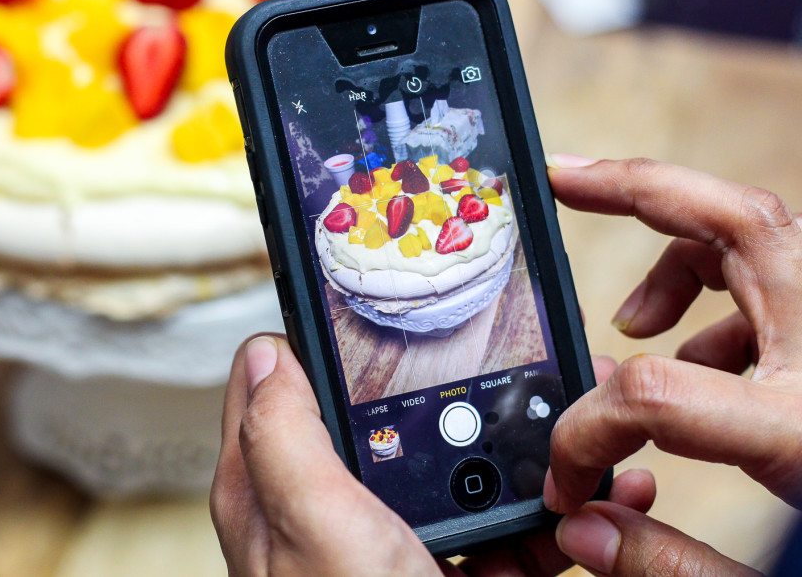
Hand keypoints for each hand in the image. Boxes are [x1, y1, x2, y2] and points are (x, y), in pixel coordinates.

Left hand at [211, 335, 655, 575]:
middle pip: (385, 418)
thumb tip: (268, 352)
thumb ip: (284, 438)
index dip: (319, 337)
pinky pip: (502, 529)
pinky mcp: (449, 574)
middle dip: (445, 394)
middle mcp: (329, 512)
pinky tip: (589, 504)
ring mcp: (394, 545)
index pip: (276, 380)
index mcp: (272, 488)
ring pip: (454, 469)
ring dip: (515, 454)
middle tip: (499, 366)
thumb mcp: (314, 526)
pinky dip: (549, 516)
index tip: (373, 307)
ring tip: (571, 433)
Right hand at [544, 155, 801, 574]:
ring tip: (634, 323)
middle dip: (631, 189)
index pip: (655, 394)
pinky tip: (704, 360)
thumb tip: (578, 529)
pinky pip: (769, 281)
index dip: (584, 436)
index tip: (568, 478)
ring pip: (750, 239)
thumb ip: (670, 561)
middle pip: (731, 224)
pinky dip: (716, 303)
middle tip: (560, 181)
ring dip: (674, 264)